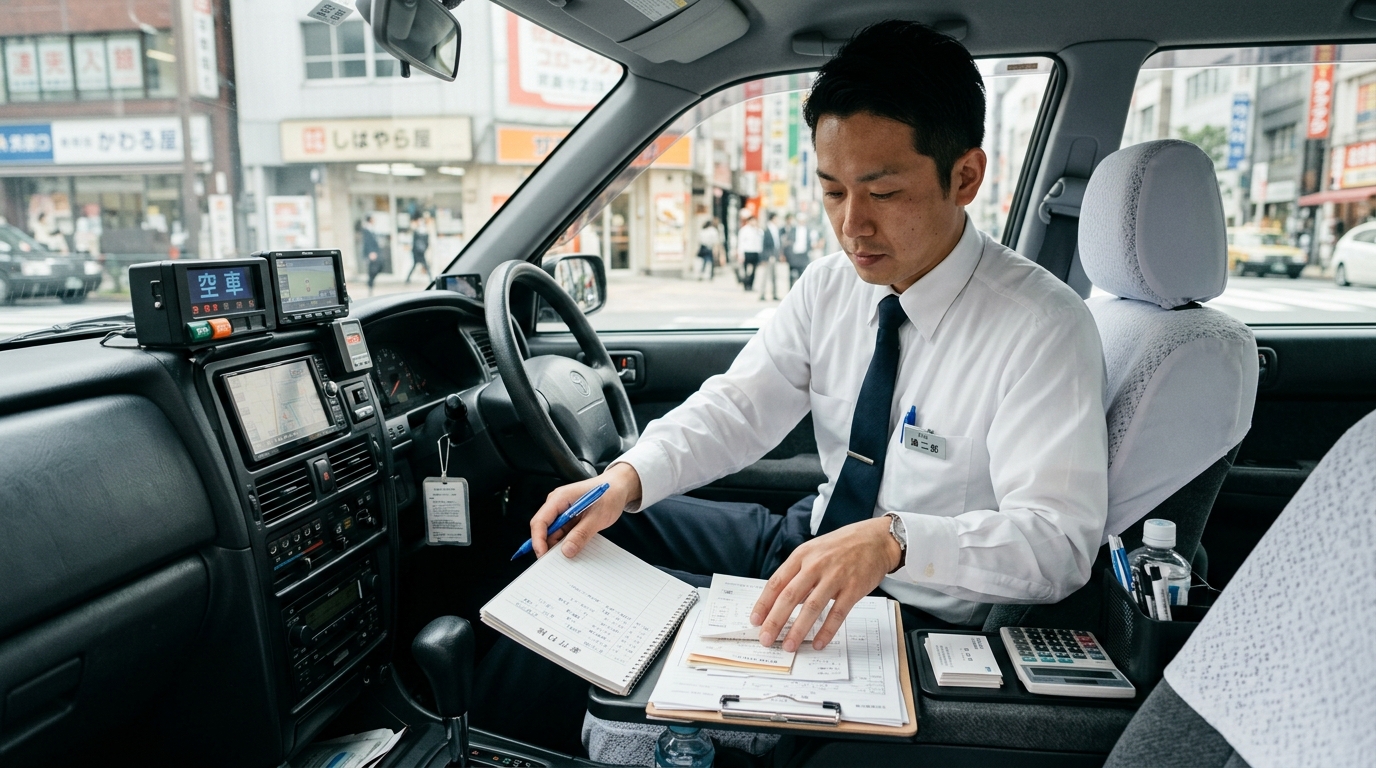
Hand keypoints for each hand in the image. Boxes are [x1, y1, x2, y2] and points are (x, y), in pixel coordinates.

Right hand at [530, 463, 641, 557]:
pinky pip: (563, 533)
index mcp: (559, 498)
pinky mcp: (568, 517)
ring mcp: (562, 511)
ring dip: (559, 545)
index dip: (538, 540)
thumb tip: (566, 551)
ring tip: (569, 556)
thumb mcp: (598, 517)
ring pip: (553, 533)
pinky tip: (574, 548)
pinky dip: (567, 542)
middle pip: (544, 529)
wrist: (619, 487)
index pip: (540, 521)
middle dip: (548, 546)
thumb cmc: (610, 494)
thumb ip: (581, 534)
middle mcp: (557, 504)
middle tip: (556, 563)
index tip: (543, 555)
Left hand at [750, 517, 900, 650]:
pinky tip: (818, 642)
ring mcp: (835, 577)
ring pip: (812, 607)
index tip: (755, 621)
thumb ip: (798, 574)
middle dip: (775, 620)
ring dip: (798, 629)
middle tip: (766, 639)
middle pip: (790, 596)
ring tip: (789, 646)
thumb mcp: (814, 551)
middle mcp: (816, 565)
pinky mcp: (853, 588)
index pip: (776, 582)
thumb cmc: (841, 546)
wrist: (875, 539)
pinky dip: (827, 630)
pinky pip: (837, 613)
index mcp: (801, 555)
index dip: (764, 603)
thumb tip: (782, 602)